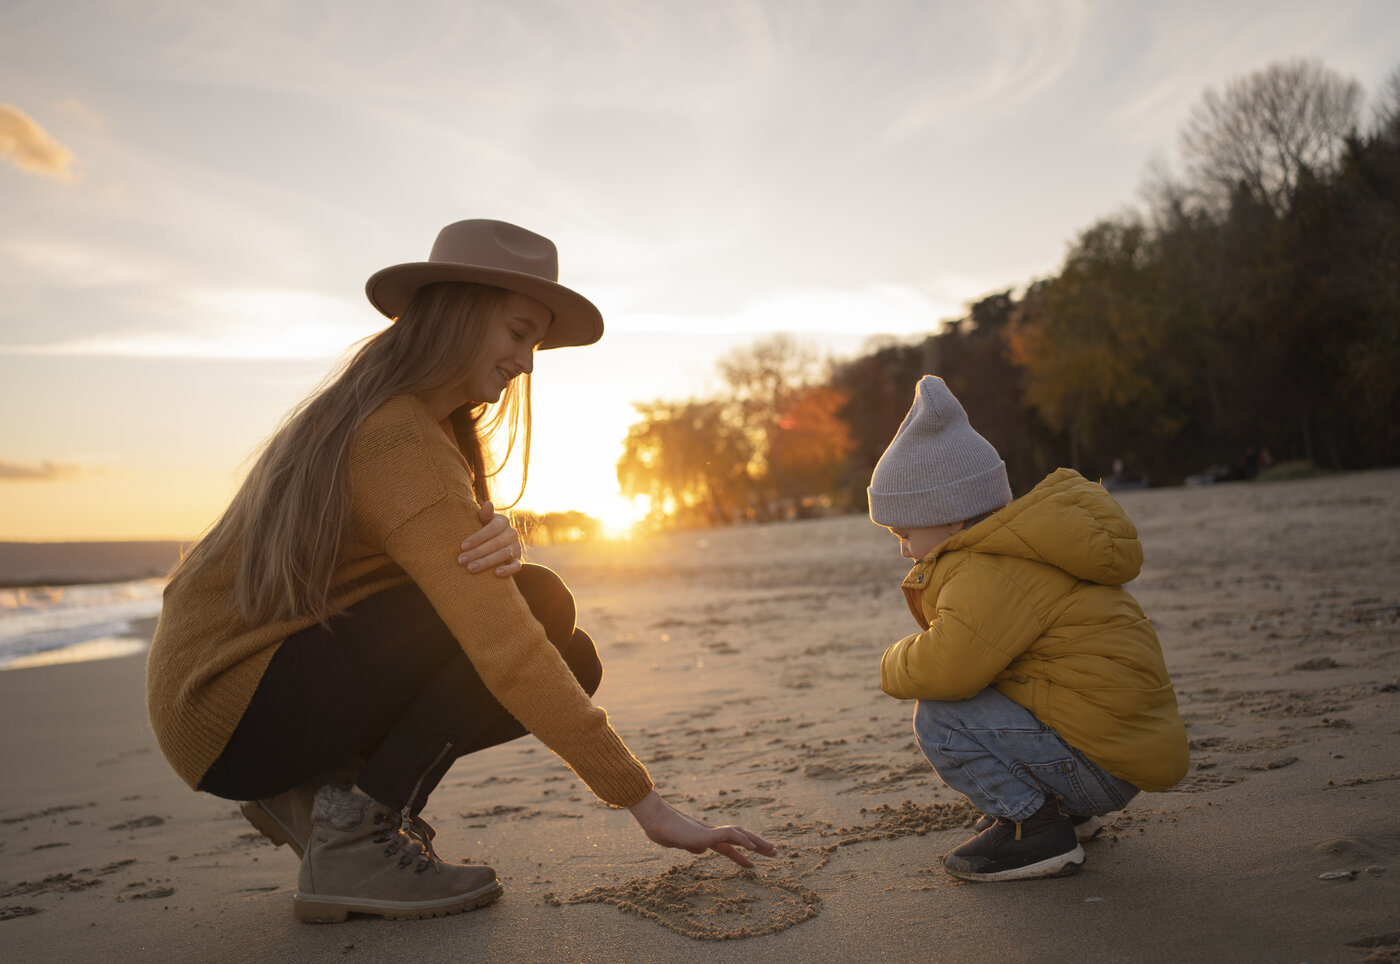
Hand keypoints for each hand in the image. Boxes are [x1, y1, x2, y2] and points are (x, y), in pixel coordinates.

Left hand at [458, 501, 523, 576]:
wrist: (496, 544)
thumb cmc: (484, 530)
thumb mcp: (483, 521)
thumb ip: (484, 514)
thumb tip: (488, 503)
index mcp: (503, 521)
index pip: (492, 528)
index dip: (477, 537)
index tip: (462, 546)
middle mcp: (512, 533)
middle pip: (496, 543)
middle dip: (477, 552)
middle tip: (461, 560)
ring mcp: (516, 547)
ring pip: (503, 554)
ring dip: (487, 562)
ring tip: (471, 568)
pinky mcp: (518, 560)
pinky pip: (516, 566)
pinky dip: (508, 570)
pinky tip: (496, 574)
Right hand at [628, 790, 777, 867]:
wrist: (653, 820)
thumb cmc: (661, 830)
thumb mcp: (678, 842)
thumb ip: (691, 846)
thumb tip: (703, 852)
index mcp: (705, 836)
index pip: (729, 845)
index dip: (741, 855)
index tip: (753, 864)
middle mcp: (711, 832)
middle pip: (740, 838)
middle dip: (758, 846)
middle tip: (775, 852)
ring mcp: (709, 832)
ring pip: (739, 835)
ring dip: (757, 842)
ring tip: (772, 850)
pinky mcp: (705, 833)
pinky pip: (729, 835)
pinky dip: (742, 840)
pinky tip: (753, 847)